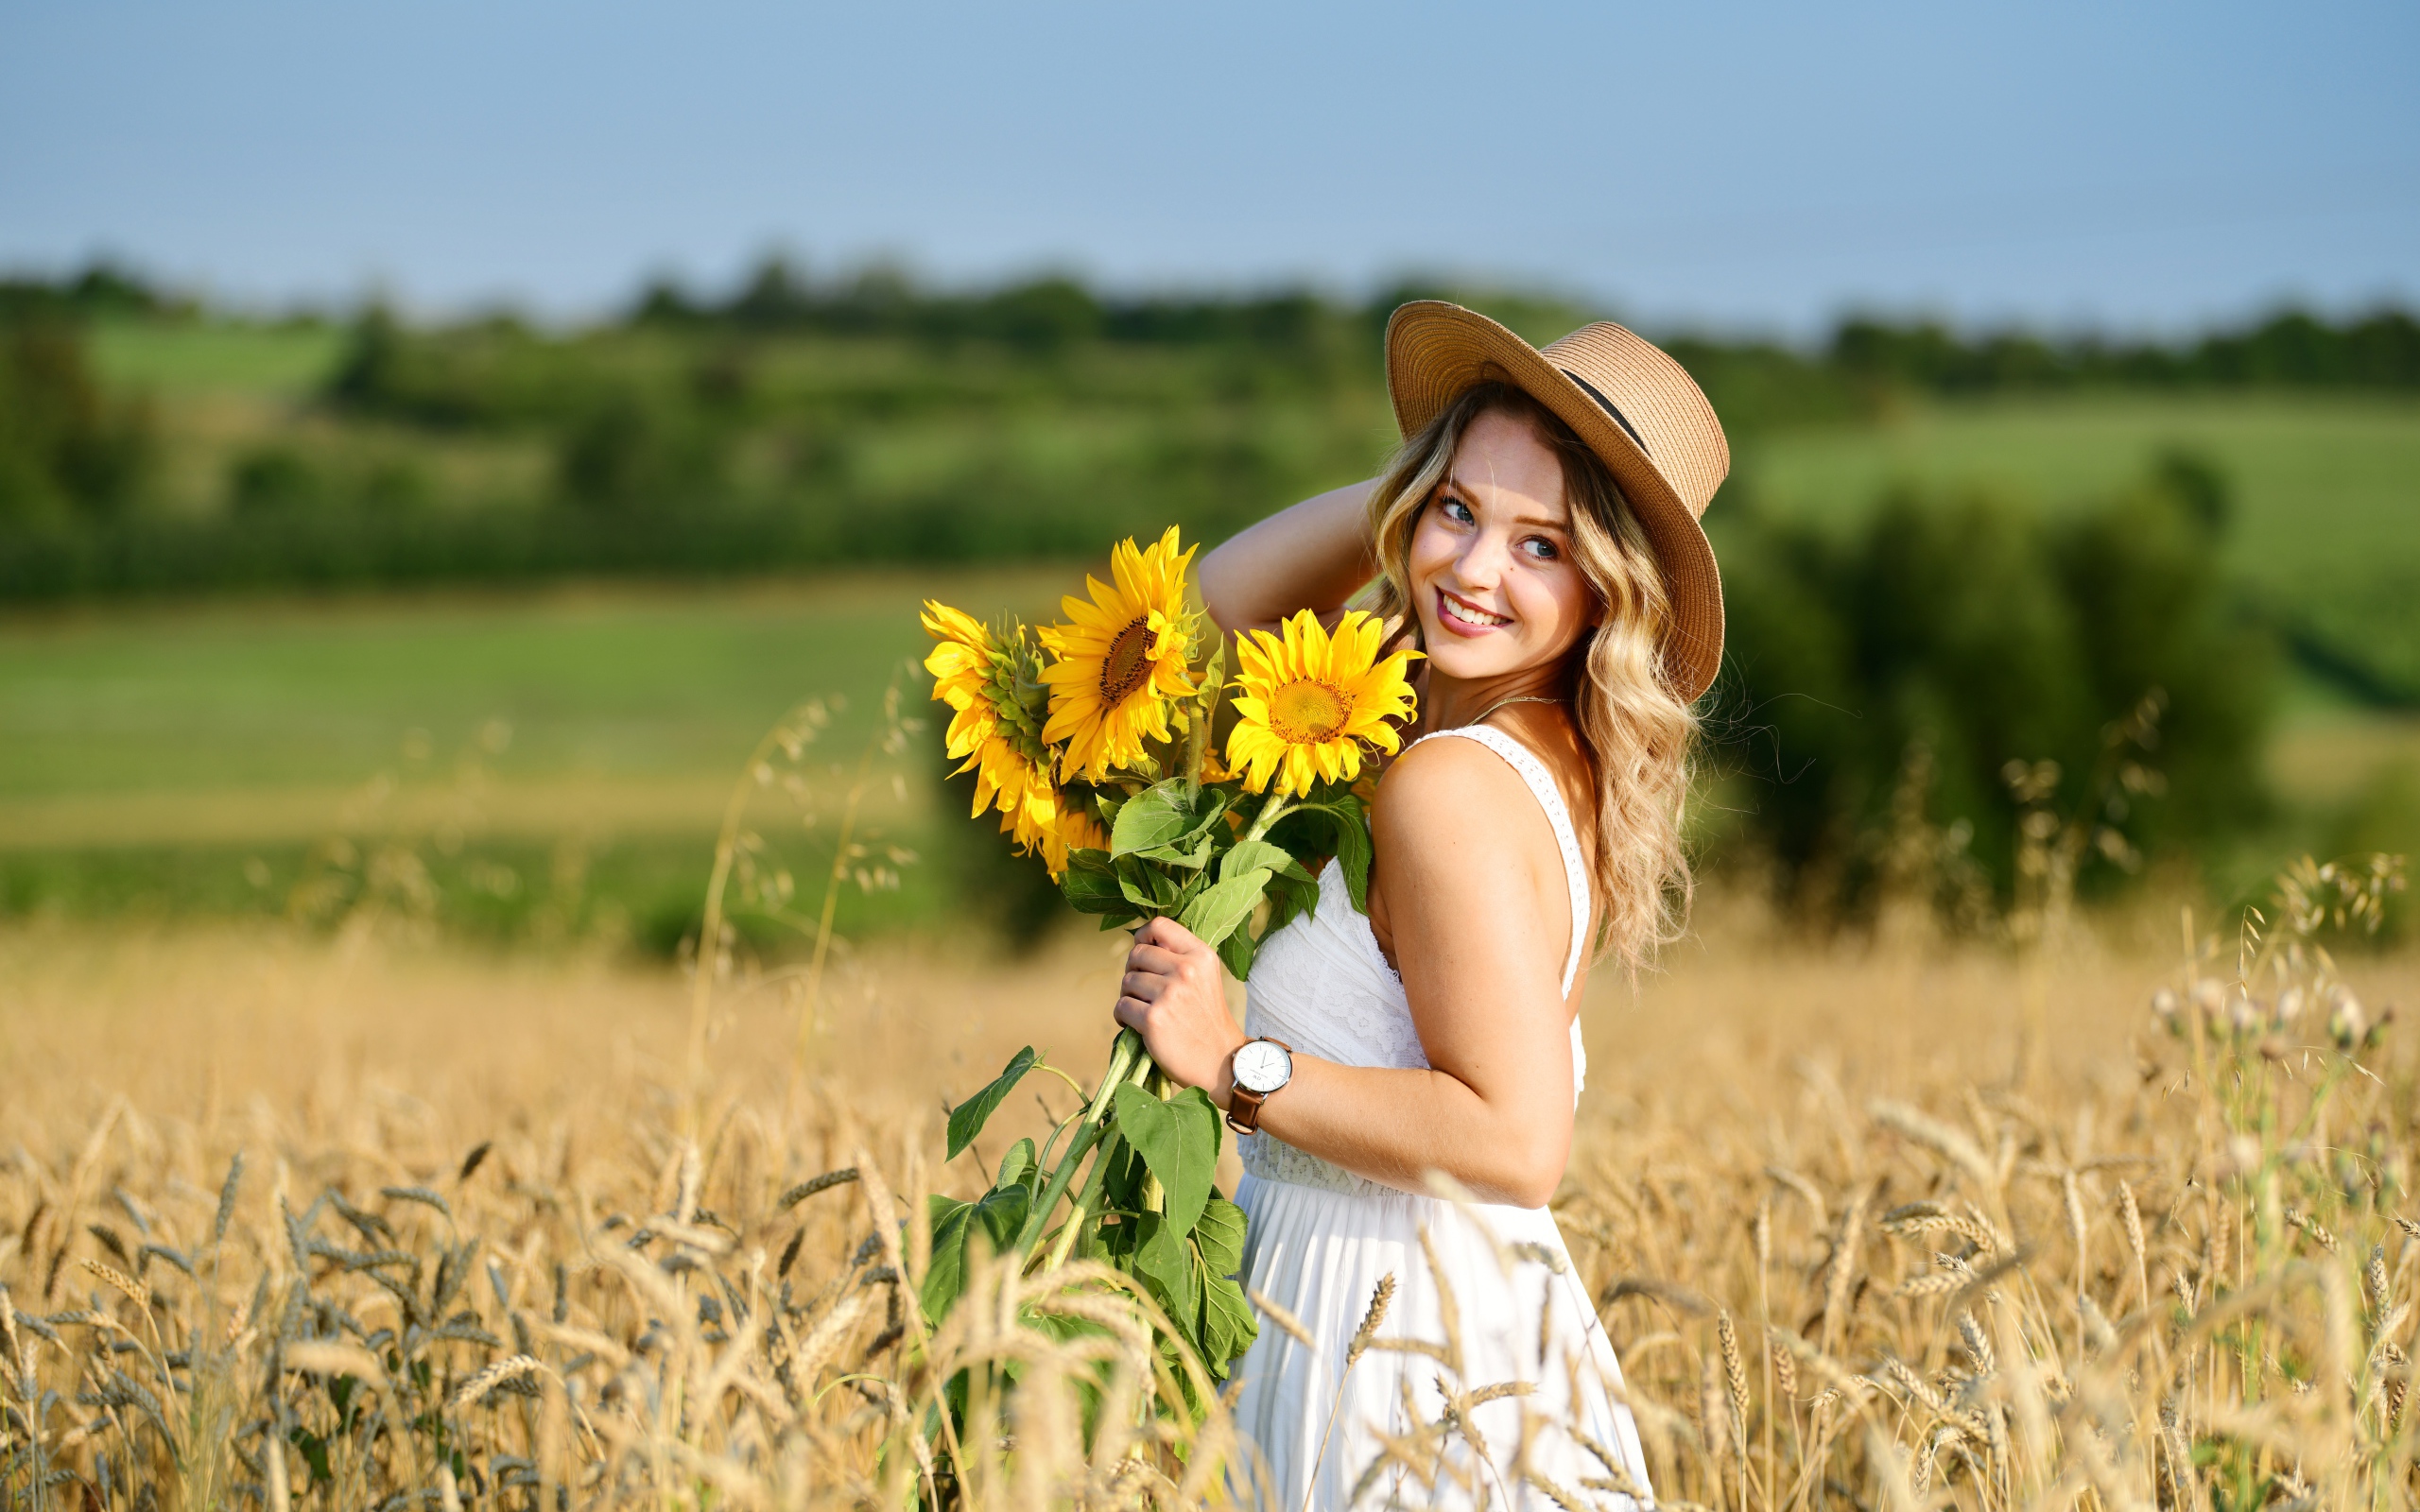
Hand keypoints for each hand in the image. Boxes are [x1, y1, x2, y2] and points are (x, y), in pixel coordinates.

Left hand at [1112, 916, 1244, 1104]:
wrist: (1221, 1062)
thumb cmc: (1206, 1019)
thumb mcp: (1205, 977)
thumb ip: (1179, 957)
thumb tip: (1139, 941)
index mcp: (1200, 955)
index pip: (1159, 925)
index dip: (1143, 936)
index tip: (1142, 953)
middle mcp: (1186, 970)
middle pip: (1137, 954)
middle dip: (1134, 972)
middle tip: (1144, 992)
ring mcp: (1169, 994)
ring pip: (1126, 981)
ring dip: (1129, 996)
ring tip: (1145, 1010)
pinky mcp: (1154, 1019)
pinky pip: (1121, 1006)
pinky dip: (1123, 1017)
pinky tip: (1137, 1026)